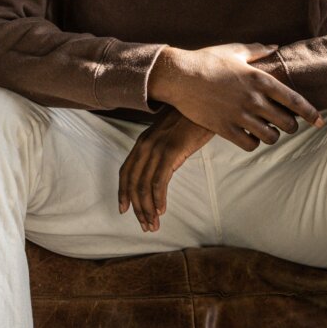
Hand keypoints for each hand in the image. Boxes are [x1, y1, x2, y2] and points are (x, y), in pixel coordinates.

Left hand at [118, 108, 211, 232]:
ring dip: (148, 208)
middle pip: (132, 181)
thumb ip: (162, 150)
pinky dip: (158, 198)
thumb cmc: (190, 119)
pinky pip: (159, 180)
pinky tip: (162, 210)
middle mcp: (145, 145)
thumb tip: (161, 170)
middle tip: (145, 225)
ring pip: (144, 184)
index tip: (124, 209)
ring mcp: (157, 147)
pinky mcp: (171, 150)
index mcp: (143, 142)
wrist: (203, 102)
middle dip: (137, 206)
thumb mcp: (170, 135)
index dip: (123, 192)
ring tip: (154, 224)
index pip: (126, 171)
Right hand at [148, 42, 323, 150]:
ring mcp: (239, 115)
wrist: (178, 75)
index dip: (311, 114)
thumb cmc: (205, 60)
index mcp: (259, 79)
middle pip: (287, 123)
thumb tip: (274, 46)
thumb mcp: (233, 51)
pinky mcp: (225, 127)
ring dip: (271, 135)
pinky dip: (253, 142)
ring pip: (271, 137)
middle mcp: (254, 99)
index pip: (295, 101)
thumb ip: (257, 50)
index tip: (319, 122)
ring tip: (264, 130)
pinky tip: (248, 135)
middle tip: (282, 123)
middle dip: (289, 125)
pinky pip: (250, 144)